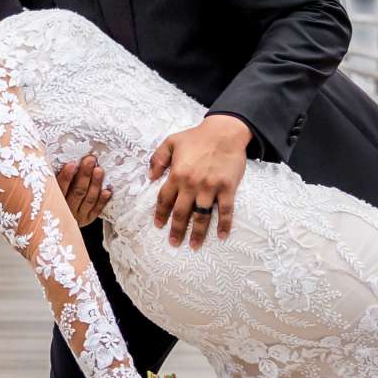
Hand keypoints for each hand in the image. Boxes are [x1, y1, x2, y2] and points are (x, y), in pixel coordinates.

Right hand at [56, 154, 109, 227]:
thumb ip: (52, 178)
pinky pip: (96, 210)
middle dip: (84, 175)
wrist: (56, 223)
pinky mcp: (87, 219)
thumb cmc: (54, 196)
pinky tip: (107, 191)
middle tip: (90, 160)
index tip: (72, 164)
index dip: (66, 177)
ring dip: (95, 184)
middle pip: (77, 192)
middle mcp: (66, 210)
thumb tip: (52, 157)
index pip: (59, 188)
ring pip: (88, 199)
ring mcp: (77, 216)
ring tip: (99, 170)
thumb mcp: (48, 189)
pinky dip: (102, 201)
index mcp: (53, 201)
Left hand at [149, 114, 250, 249]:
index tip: (159, 225)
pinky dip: (224, 224)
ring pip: (201, 216)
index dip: (161, 214)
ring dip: (198, 233)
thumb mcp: (171, 141)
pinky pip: (225, 211)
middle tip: (173, 243)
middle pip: (181, 213)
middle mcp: (192, 184)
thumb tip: (150, 177)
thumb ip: (158, 158)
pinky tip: (222, 236)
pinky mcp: (227, 188)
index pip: (165, 199)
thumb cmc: (197, 136)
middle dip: (176, 230)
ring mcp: (210, 188)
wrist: (225, 132)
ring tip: (193, 245)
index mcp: (177, 174)